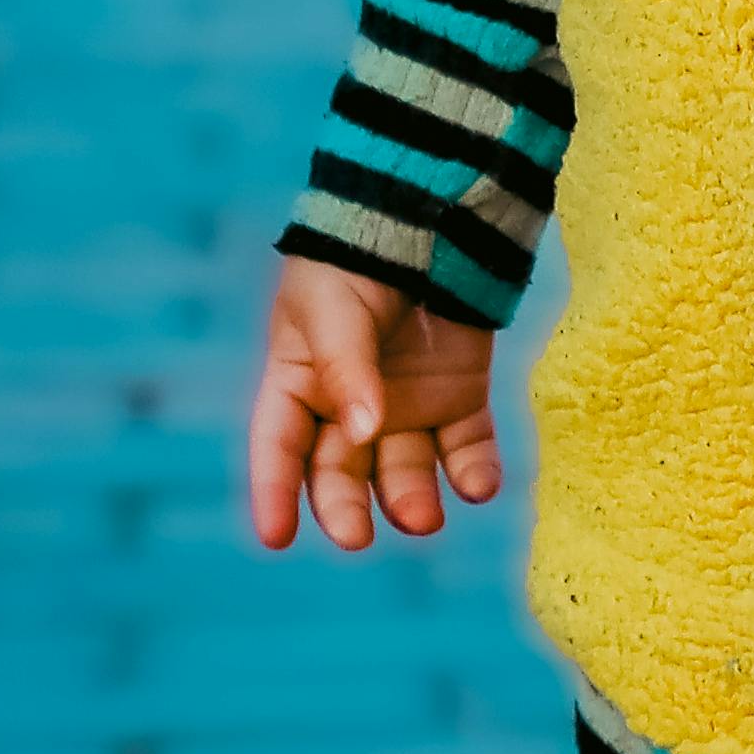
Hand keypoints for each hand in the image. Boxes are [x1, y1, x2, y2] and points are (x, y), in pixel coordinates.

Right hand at [241, 248, 502, 554]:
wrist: (427, 214)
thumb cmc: (356, 259)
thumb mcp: (333, 309)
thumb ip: (346, 369)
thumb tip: (361, 431)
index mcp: (300, 381)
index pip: (279, 446)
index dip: (273, 492)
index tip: (277, 539)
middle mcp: (350, 407)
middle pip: (341, 473)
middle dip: (346, 508)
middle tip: (355, 537)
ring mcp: (407, 406)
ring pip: (406, 472)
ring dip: (413, 499)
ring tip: (424, 519)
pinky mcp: (459, 397)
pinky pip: (466, 446)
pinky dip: (475, 472)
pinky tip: (480, 486)